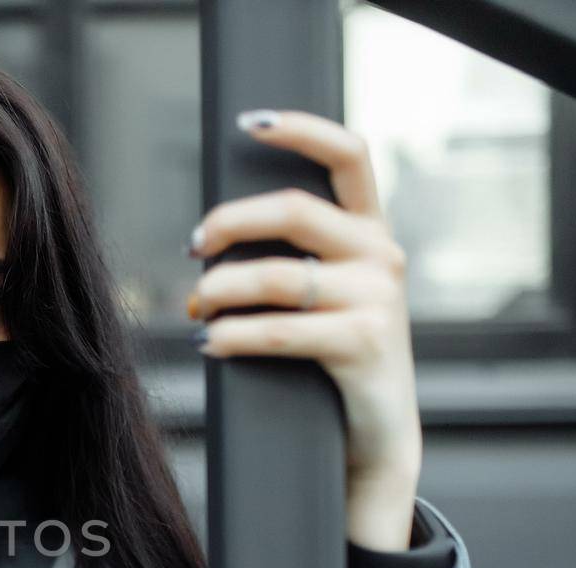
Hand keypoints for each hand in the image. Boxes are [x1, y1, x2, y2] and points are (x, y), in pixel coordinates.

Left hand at [185, 108, 421, 567]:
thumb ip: (288, 256)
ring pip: (277, 275)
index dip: (302, 129)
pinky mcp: (364, 345)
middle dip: (229, 224)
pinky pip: (279, 330)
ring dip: (220, 290)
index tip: (249, 123)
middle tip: (194, 248)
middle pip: (294, 211)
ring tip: (196, 308)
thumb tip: (207, 244)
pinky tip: (211, 343)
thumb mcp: (320, 295)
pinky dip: (233, 336)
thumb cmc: (331, 358)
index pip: (348, 155)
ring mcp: (378, 299)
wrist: (373, 436)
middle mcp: (382, 254)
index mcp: (370, 230)